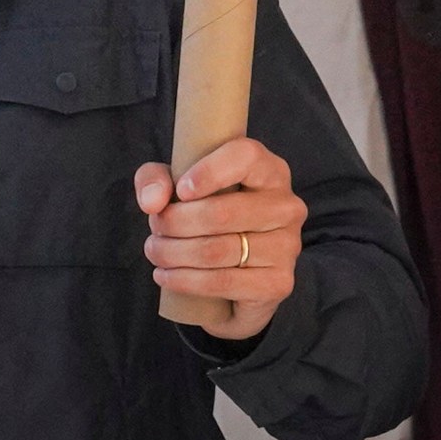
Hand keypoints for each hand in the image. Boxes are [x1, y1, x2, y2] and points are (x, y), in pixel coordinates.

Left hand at [134, 137, 306, 342]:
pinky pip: (223, 282)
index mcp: (268, 170)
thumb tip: (153, 201)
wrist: (233, 274)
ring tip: (155, 251)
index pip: (245, 157)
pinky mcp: (279, 282)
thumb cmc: (206, 215)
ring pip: (218, 250)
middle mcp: (286, 205)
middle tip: (155, 227)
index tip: (180, 191)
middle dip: (175, 222)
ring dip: (173, 253)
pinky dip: (185, 281)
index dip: (209, 172)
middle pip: (222, 212)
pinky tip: (166, 275)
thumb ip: (156, 180)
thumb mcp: (176, 187)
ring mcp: (287, 246)